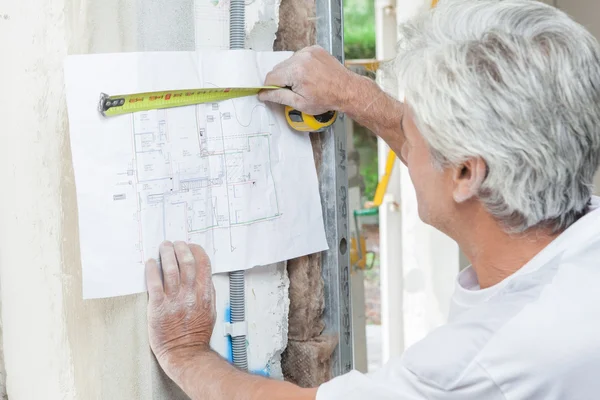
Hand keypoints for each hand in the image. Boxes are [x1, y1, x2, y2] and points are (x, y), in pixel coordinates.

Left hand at [145, 241, 215, 378]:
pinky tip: (151, 263)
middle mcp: (190, 293)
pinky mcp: (158, 306)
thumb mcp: (210, 310)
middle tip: (176, 243)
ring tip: (164, 247)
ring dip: (167, 254)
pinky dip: (153, 270)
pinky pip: (154, 283)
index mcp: (205, 293)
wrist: (185, 352)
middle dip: (181, 248)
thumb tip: (204, 276)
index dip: (196, 251)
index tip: (191, 246)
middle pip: (187, 262)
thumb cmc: (197, 334)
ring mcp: (174, 299)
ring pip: (171, 269)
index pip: (203, 264)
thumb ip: (207, 292)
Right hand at [258, 45, 355, 114]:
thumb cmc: (327, 98)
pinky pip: (299, 56)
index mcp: (295, 72)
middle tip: (292, 91)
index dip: (269, 88)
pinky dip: (300, 65)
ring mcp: (308, 51)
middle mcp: (300, 58)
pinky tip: (309, 75)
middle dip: (281, 80)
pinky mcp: (314, 49)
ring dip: (290, 72)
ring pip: (288, 62)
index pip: (270, 77)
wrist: (346, 89)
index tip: (270, 93)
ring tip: (303, 83)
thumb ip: (278, 97)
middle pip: (278, 69)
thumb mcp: (300, 103)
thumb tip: (263, 94)